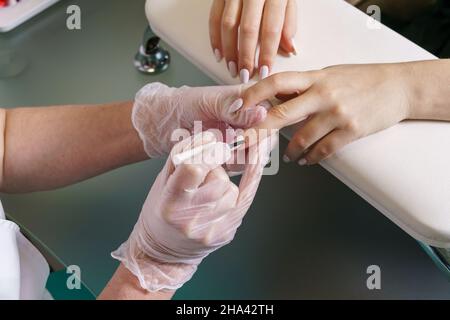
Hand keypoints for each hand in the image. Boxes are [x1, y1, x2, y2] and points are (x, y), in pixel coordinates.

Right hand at [112, 132, 271, 291]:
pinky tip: (260, 152)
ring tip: (204, 195)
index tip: (209, 139)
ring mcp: (212, 229)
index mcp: (170, 204)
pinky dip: (253, 174)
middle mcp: (192, 219)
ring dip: (222, 184)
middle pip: (217, 178)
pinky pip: (246, 197)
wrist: (164, 251)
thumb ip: (182, 158)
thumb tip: (211, 137)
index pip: (193, 168)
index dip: (203, 149)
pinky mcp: (226, 233)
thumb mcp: (161, 182)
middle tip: (200, 176)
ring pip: (231, 188)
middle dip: (212, 169)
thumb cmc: (160, 211)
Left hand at [132, 82, 267, 157]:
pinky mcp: (231, 154)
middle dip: (254, 147)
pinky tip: (220, 162)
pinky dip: (232, 165)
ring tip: (223, 156)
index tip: (249, 138)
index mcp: (249, 101)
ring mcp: (240, 138)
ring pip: (255, 153)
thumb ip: (236, 109)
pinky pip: (241, 164)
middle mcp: (248, 120)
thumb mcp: (211, 102)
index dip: (263, 129)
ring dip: (242, 158)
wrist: (166, 121)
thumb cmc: (185, 104)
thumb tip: (261, 113)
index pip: (269, 116)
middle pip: (265, 137)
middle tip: (235, 151)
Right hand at [209, 0, 296, 82]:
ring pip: (229, 25)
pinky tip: (218, 53)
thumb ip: (288, 21)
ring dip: (229, 51)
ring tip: (232, 69)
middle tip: (245, 76)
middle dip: (246, 56)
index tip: (265, 72)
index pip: (272, 29)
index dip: (268, 53)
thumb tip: (289, 49)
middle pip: (248, 30)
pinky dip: (215, 37)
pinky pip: (214, 17)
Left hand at [241, 63, 415, 164]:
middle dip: (259, 130)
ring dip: (291, 150)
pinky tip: (306, 160)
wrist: (398, 87)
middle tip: (245, 142)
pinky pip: (323, 149)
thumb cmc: (361, 79)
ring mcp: (337, 113)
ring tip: (289, 156)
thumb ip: (304, 87)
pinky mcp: (351, 130)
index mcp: (315, 77)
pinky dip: (311, 157)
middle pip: (282, 114)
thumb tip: (275, 99)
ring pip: (302, 138)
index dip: (254, 94)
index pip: (277, 83)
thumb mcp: (330, 74)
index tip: (239, 105)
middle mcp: (323, 94)